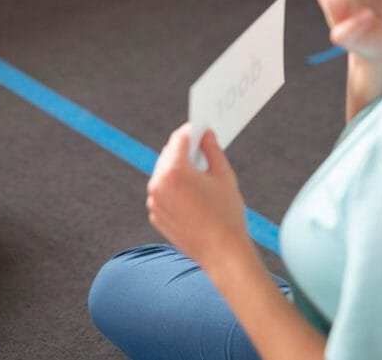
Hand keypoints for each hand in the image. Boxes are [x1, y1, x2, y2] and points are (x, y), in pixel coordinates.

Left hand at [146, 123, 249, 269]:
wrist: (223, 253)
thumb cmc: (227, 214)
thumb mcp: (224, 175)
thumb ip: (212, 149)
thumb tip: (205, 134)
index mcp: (175, 171)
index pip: (179, 139)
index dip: (191, 130)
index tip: (201, 128)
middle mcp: (158, 184)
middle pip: (168, 155)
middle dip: (183, 150)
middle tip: (201, 147)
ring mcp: (154, 201)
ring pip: (163, 174)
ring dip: (177, 169)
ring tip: (197, 171)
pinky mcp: (156, 215)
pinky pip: (162, 194)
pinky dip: (173, 189)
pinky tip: (191, 194)